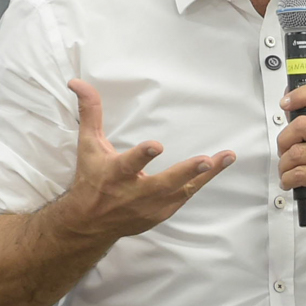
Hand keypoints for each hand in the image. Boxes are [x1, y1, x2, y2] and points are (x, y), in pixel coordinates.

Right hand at [61, 79, 235, 239]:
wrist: (90, 223)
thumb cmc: (91, 179)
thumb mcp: (89, 145)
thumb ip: (90, 113)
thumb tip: (78, 82)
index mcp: (115, 175)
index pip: (128, 165)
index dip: (142, 156)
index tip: (156, 145)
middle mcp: (134, 193)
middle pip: (163, 183)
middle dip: (185, 172)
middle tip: (205, 160)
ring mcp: (151, 206)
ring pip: (183, 190)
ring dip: (206, 175)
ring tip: (227, 156)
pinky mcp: (162, 213)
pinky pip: (186, 195)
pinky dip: (201, 182)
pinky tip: (218, 166)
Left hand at [277, 82, 305, 229]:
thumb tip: (288, 104)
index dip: (301, 95)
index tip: (286, 103)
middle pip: (301, 125)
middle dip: (283, 142)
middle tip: (285, 154)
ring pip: (296, 152)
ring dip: (284, 166)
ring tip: (289, 172)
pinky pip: (299, 173)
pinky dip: (288, 180)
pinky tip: (292, 183)